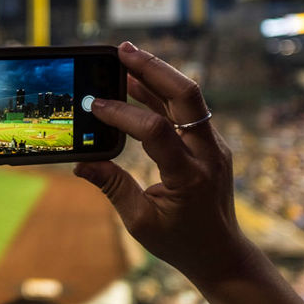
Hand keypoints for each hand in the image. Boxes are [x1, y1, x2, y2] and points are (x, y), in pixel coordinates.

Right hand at [75, 42, 255, 284]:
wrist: (222, 252)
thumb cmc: (180, 242)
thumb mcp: (140, 222)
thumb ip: (113, 187)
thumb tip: (81, 164)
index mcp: (190, 176)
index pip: (156, 131)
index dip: (123, 114)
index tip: (94, 105)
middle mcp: (208, 154)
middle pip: (186, 96)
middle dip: (153, 69)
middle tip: (121, 50)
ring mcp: (213, 145)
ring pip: (189, 97)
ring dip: (157, 74)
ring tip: (124, 57)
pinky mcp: (209, 142)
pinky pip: (187, 110)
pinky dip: (162, 93)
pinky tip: (138, 82)